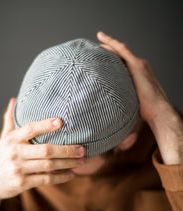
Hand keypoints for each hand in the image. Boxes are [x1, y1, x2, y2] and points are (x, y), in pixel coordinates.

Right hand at [0, 98, 84, 201]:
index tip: (61, 122)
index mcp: (12, 139)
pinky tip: (71, 174)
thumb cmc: (2, 157)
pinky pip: (46, 179)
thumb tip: (14, 99)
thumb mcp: (4, 138)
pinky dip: (61, 177)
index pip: (30, 128)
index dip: (45, 125)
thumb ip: (10, 120)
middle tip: (82, 149)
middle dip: (67, 150)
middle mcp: (15, 152)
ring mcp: (18, 169)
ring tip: (81, 161)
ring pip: (49, 165)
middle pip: (46, 150)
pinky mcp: (22, 183)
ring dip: (68, 163)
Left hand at [97, 31, 182, 164]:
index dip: (114, 59)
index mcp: (138, 77)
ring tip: (99, 39)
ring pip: (121, 50)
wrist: (158, 112)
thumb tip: (112, 125)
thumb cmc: (147, 114)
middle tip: (98, 45)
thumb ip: (122, 107)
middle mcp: (139, 68)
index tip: (103, 58)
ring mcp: (139, 65)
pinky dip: (112, 44)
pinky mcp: (137, 65)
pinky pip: (122, 51)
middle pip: (122, 55)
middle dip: (110, 49)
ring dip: (110, 44)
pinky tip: (102, 41)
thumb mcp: (131, 107)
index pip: (124, 64)